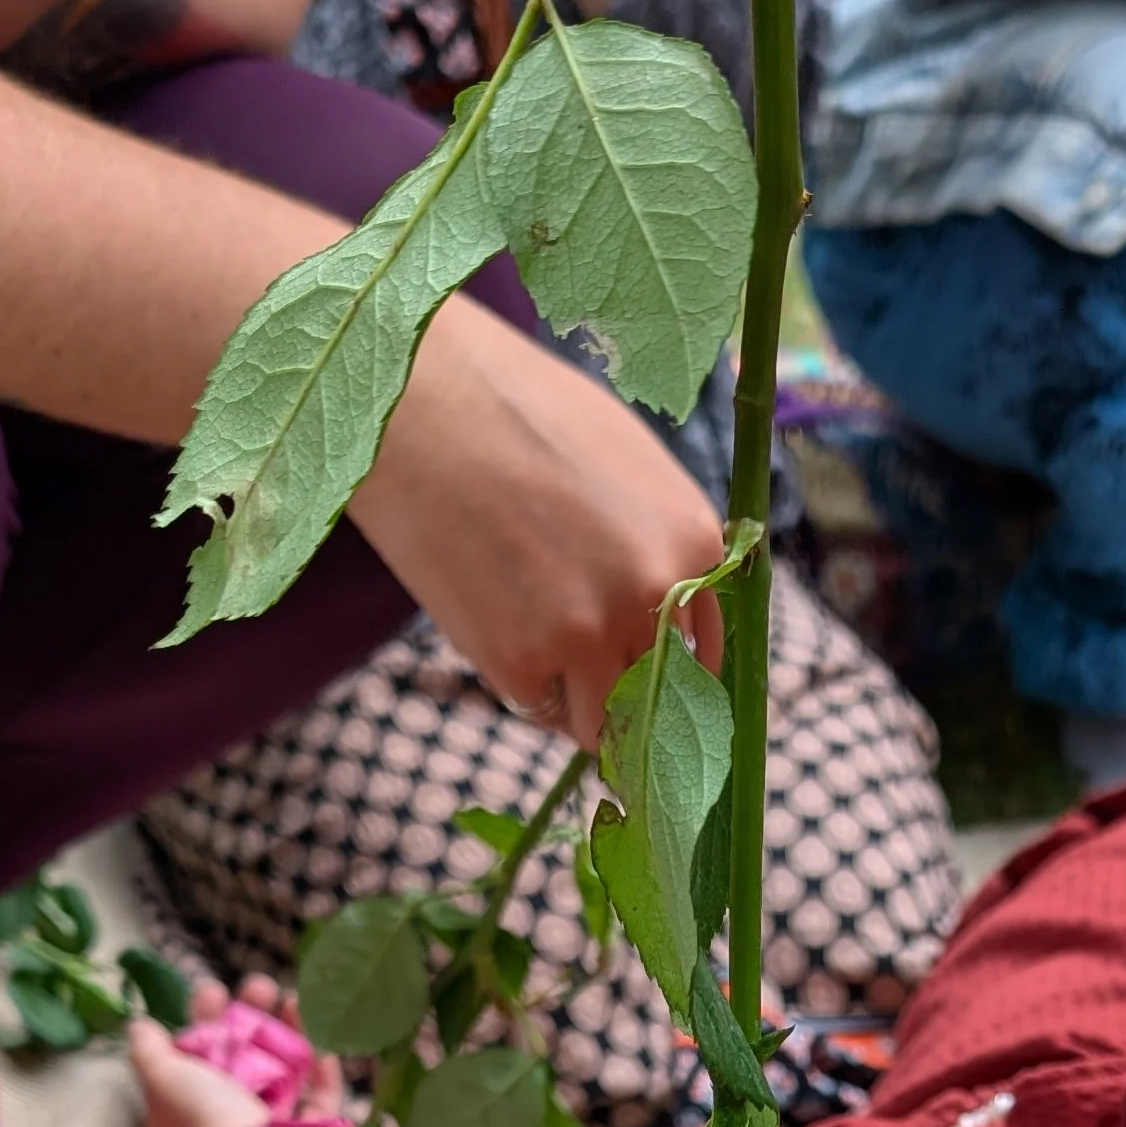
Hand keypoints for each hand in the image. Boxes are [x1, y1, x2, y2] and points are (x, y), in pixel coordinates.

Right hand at [360, 303, 723, 751]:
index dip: (672, 674)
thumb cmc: (518, 413)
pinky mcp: (520, 663)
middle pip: (658, 693)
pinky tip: (496, 626)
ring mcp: (589, 635)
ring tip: (537, 646)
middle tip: (584, 674)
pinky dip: (523, 685)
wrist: (421, 406)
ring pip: (603, 720)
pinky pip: (537, 708)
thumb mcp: (626, 462)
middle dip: (624, 690)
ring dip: (577, 701)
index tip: (651, 692)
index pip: (704, 651)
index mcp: (692, 541)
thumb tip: (671, 616)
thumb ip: (658, 542)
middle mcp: (654, 595)